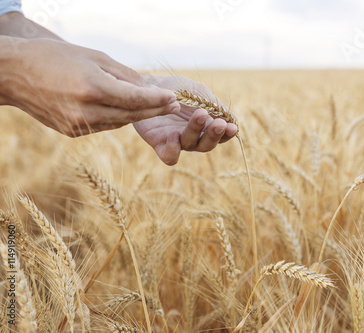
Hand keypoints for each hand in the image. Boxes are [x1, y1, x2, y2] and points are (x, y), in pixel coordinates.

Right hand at [0, 38, 179, 135]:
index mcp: (92, 88)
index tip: (174, 99)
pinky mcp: (72, 132)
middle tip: (173, 105)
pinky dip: (118, 118)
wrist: (13, 74)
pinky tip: (128, 111)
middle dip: (155, 110)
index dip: (158, 101)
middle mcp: (86, 111)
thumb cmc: (54, 57)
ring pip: (119, 122)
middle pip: (131, 115)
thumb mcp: (93, 56)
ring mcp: (78, 125)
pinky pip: (104, 125)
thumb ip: (124, 74)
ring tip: (157, 107)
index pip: (135, 99)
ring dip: (139, 115)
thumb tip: (150, 88)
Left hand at [133, 75, 237, 165]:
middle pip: (207, 145)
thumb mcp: (199, 93)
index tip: (232, 126)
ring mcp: (176, 140)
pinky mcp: (159, 143)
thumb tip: (233, 119)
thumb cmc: (177, 88)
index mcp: (205, 126)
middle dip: (214, 135)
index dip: (227, 134)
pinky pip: (169, 156)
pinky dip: (173, 149)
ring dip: (197, 131)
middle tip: (219, 123)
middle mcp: (193, 137)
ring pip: (191, 146)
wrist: (150, 83)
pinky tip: (173, 134)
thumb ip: (214, 106)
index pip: (220, 135)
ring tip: (199, 114)